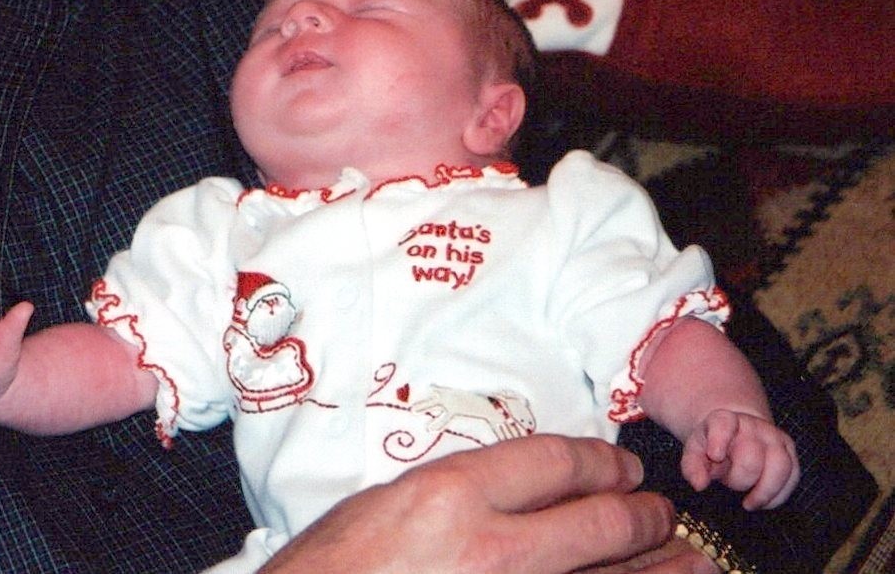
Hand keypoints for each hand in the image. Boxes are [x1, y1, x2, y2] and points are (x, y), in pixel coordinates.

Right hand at [257, 436, 715, 573]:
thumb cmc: (335, 566)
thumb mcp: (388, 503)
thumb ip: (461, 493)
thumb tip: (527, 494)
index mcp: (450, 495)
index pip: (554, 462)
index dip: (601, 460)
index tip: (621, 463)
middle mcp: (492, 549)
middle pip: (599, 523)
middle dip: (643, 515)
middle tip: (662, 511)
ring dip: (655, 567)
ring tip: (688, 559)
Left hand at [681, 408, 800, 508]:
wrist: (736, 434)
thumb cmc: (712, 447)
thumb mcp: (695, 453)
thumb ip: (693, 467)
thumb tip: (699, 485)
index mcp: (724, 420)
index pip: (724, 424)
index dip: (720, 440)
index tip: (715, 456)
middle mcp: (753, 425)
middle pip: (751, 458)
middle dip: (738, 479)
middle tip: (728, 483)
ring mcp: (775, 437)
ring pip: (780, 466)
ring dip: (764, 491)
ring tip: (749, 504)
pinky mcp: (790, 452)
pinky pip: (793, 477)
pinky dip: (779, 496)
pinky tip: (764, 503)